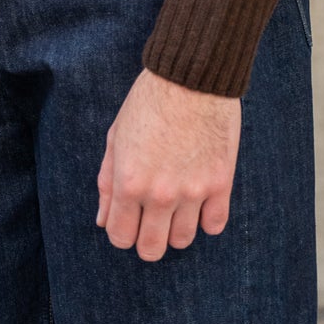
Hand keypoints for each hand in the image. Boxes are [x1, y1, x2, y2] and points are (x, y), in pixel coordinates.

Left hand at [95, 66, 240, 259]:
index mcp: (129, 182)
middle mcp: (159, 194)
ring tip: (177, 206)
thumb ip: (107, 181)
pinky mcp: (220, 182)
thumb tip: (102, 219)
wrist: (191, 75)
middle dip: (147, 240)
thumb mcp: (116, 136)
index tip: (129, 220)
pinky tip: (201, 201)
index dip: (122, 232)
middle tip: (152, 221)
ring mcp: (192, 191)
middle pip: (151, 249)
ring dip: (177, 229)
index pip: (120, 237)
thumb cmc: (149, 101)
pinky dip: (207, 219)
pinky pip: (215, 225)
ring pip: (183, 240)